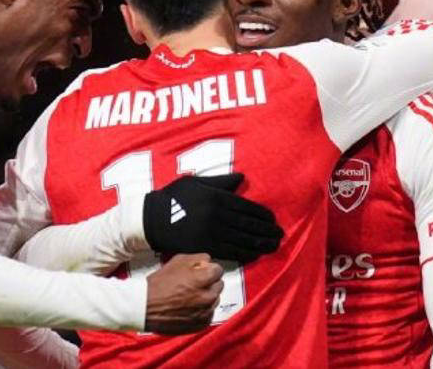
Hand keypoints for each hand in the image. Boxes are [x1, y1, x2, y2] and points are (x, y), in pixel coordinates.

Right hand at [143, 173, 283, 262]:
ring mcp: (212, 232)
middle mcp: (217, 215)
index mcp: (217, 197)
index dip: (262, 215)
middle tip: (280, 235)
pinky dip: (245, 253)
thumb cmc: (175, 197)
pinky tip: (255, 253)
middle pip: (248, 225)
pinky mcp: (205, 247)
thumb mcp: (196, 182)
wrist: (153, 218)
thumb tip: (242, 178)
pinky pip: (230, 251)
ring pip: (242, 239)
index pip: (246, 207)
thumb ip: (221, 181)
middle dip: (266, 230)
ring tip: (273, 245)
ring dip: (261, 243)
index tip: (273, 220)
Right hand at [144, 254, 223, 334]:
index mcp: (204, 279)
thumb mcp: (177, 261)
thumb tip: (207, 262)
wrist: (145, 307)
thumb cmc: (159, 285)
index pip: (218, 270)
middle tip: (194, 283)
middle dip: (209, 282)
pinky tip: (188, 306)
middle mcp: (208, 296)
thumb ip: (197, 259)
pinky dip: (202, 310)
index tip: (202, 271)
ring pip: (215, 300)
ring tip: (189, 296)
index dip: (208, 269)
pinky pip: (209, 314)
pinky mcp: (201, 324)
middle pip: (219, 285)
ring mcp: (205, 312)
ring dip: (206, 296)